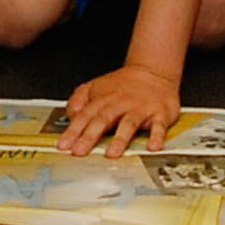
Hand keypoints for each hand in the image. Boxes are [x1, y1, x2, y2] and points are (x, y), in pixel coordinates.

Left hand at [59, 63, 181, 156]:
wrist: (153, 71)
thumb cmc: (123, 85)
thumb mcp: (95, 87)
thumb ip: (78, 101)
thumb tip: (70, 117)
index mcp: (103, 99)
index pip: (84, 116)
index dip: (73, 131)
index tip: (64, 145)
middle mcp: (120, 103)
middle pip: (103, 119)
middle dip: (90, 136)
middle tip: (80, 151)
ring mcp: (140, 108)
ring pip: (129, 123)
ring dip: (120, 138)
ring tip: (112, 153)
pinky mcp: (159, 113)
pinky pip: (159, 125)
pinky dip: (157, 136)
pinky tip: (153, 147)